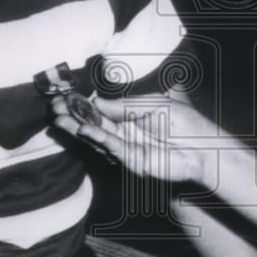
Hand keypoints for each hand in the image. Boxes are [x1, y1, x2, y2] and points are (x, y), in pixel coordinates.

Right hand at [50, 91, 212, 184]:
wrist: (203, 148)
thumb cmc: (183, 122)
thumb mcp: (152, 105)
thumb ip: (122, 105)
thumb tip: (95, 101)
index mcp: (130, 112)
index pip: (100, 106)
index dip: (82, 102)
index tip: (64, 96)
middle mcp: (125, 128)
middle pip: (93, 121)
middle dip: (73, 114)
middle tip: (54, 108)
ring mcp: (127, 145)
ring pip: (97, 135)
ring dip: (78, 127)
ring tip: (59, 119)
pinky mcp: (131, 159)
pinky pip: (110, 147)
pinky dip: (96, 138)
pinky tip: (82, 129)